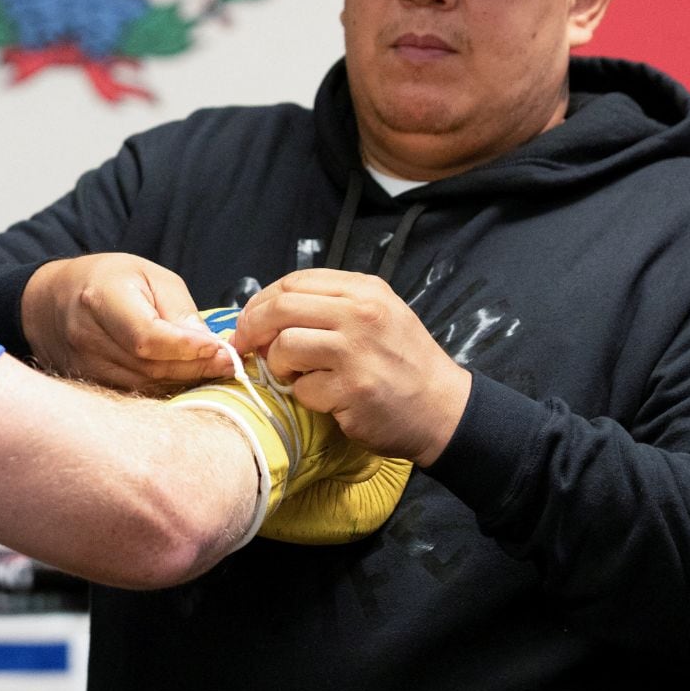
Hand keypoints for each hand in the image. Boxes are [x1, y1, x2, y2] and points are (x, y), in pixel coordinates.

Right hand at [22, 254, 234, 393]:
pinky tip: (181, 378)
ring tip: (210, 369)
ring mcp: (81, 365)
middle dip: (193, 367)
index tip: (219, 349)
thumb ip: (178, 308)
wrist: (52, 300)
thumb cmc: (107, 280)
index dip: (186, 348)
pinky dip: (161, 388)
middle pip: (148, 365)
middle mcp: (86, 336)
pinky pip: (131, 393)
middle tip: (226, 363)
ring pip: (142, 385)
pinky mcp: (85, 383)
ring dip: (181, 381)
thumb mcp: (148, 274)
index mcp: (101, 297)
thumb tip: (207, 344)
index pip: (146, 336)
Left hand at [233, 268, 471, 464]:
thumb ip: (329, 308)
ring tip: (297, 375)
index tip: (250, 320)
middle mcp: (361, 314)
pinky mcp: (352, 389)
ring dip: (279, 366)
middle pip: (281, 308)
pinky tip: (328, 398)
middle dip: (253, 328)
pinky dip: (306, 396)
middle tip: (246, 347)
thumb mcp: (378, 315)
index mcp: (365, 290)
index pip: (295, 282)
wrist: (444, 408)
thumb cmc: (404, 362)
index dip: (262, 301)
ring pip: (285, 346)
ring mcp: (356, 351)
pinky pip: (303, 389)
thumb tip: (266, 315)